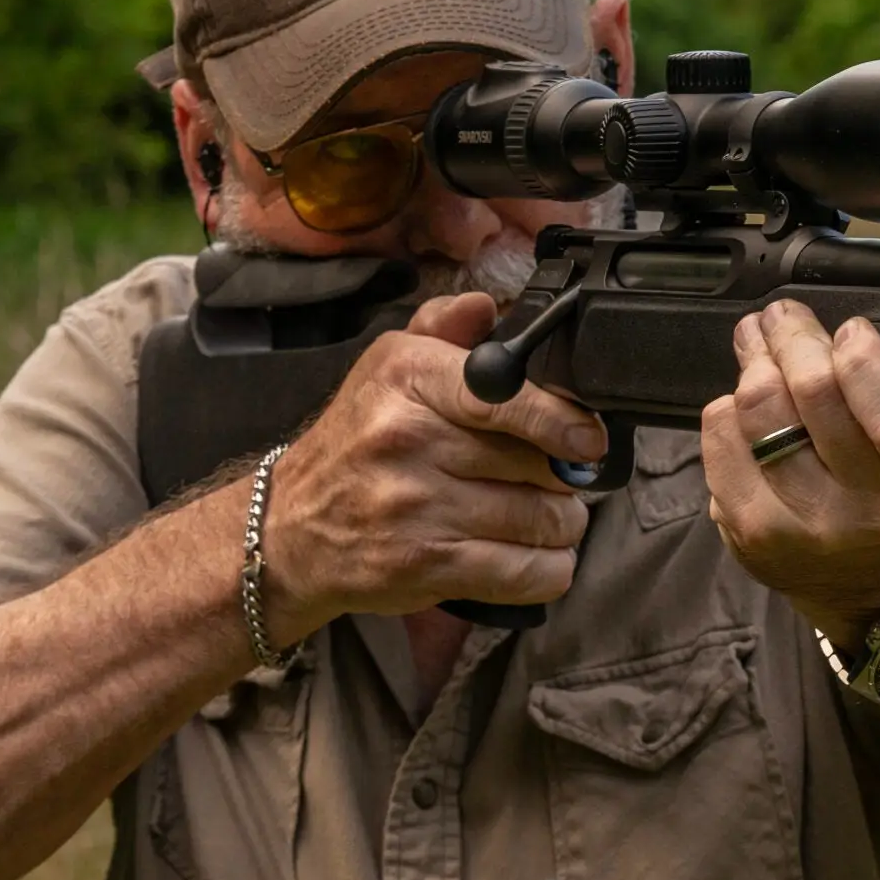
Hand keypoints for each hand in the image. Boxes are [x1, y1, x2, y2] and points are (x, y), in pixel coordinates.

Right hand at [258, 293, 606, 632]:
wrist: (290, 530)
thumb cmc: (356, 445)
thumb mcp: (387, 368)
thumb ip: (444, 330)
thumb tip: (490, 306)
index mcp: (408, 377)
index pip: (504, 396)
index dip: (561, 421)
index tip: (589, 438)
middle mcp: (409, 439)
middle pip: (538, 464)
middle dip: (564, 477)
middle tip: (555, 478)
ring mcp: (416, 507)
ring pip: (542, 520)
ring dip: (562, 525)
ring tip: (545, 517)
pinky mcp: (425, 566)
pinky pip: (525, 572)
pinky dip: (547, 569)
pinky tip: (536, 557)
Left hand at [701, 301, 879, 641]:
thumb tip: (865, 313)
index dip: (864, 361)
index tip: (851, 332)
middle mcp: (874, 511)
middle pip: (815, 394)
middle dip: (793, 335)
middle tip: (785, 316)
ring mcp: (808, 527)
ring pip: (759, 408)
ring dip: (754, 360)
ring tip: (759, 343)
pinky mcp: (753, 532)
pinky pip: (720, 438)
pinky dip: (728, 409)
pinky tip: (746, 407)